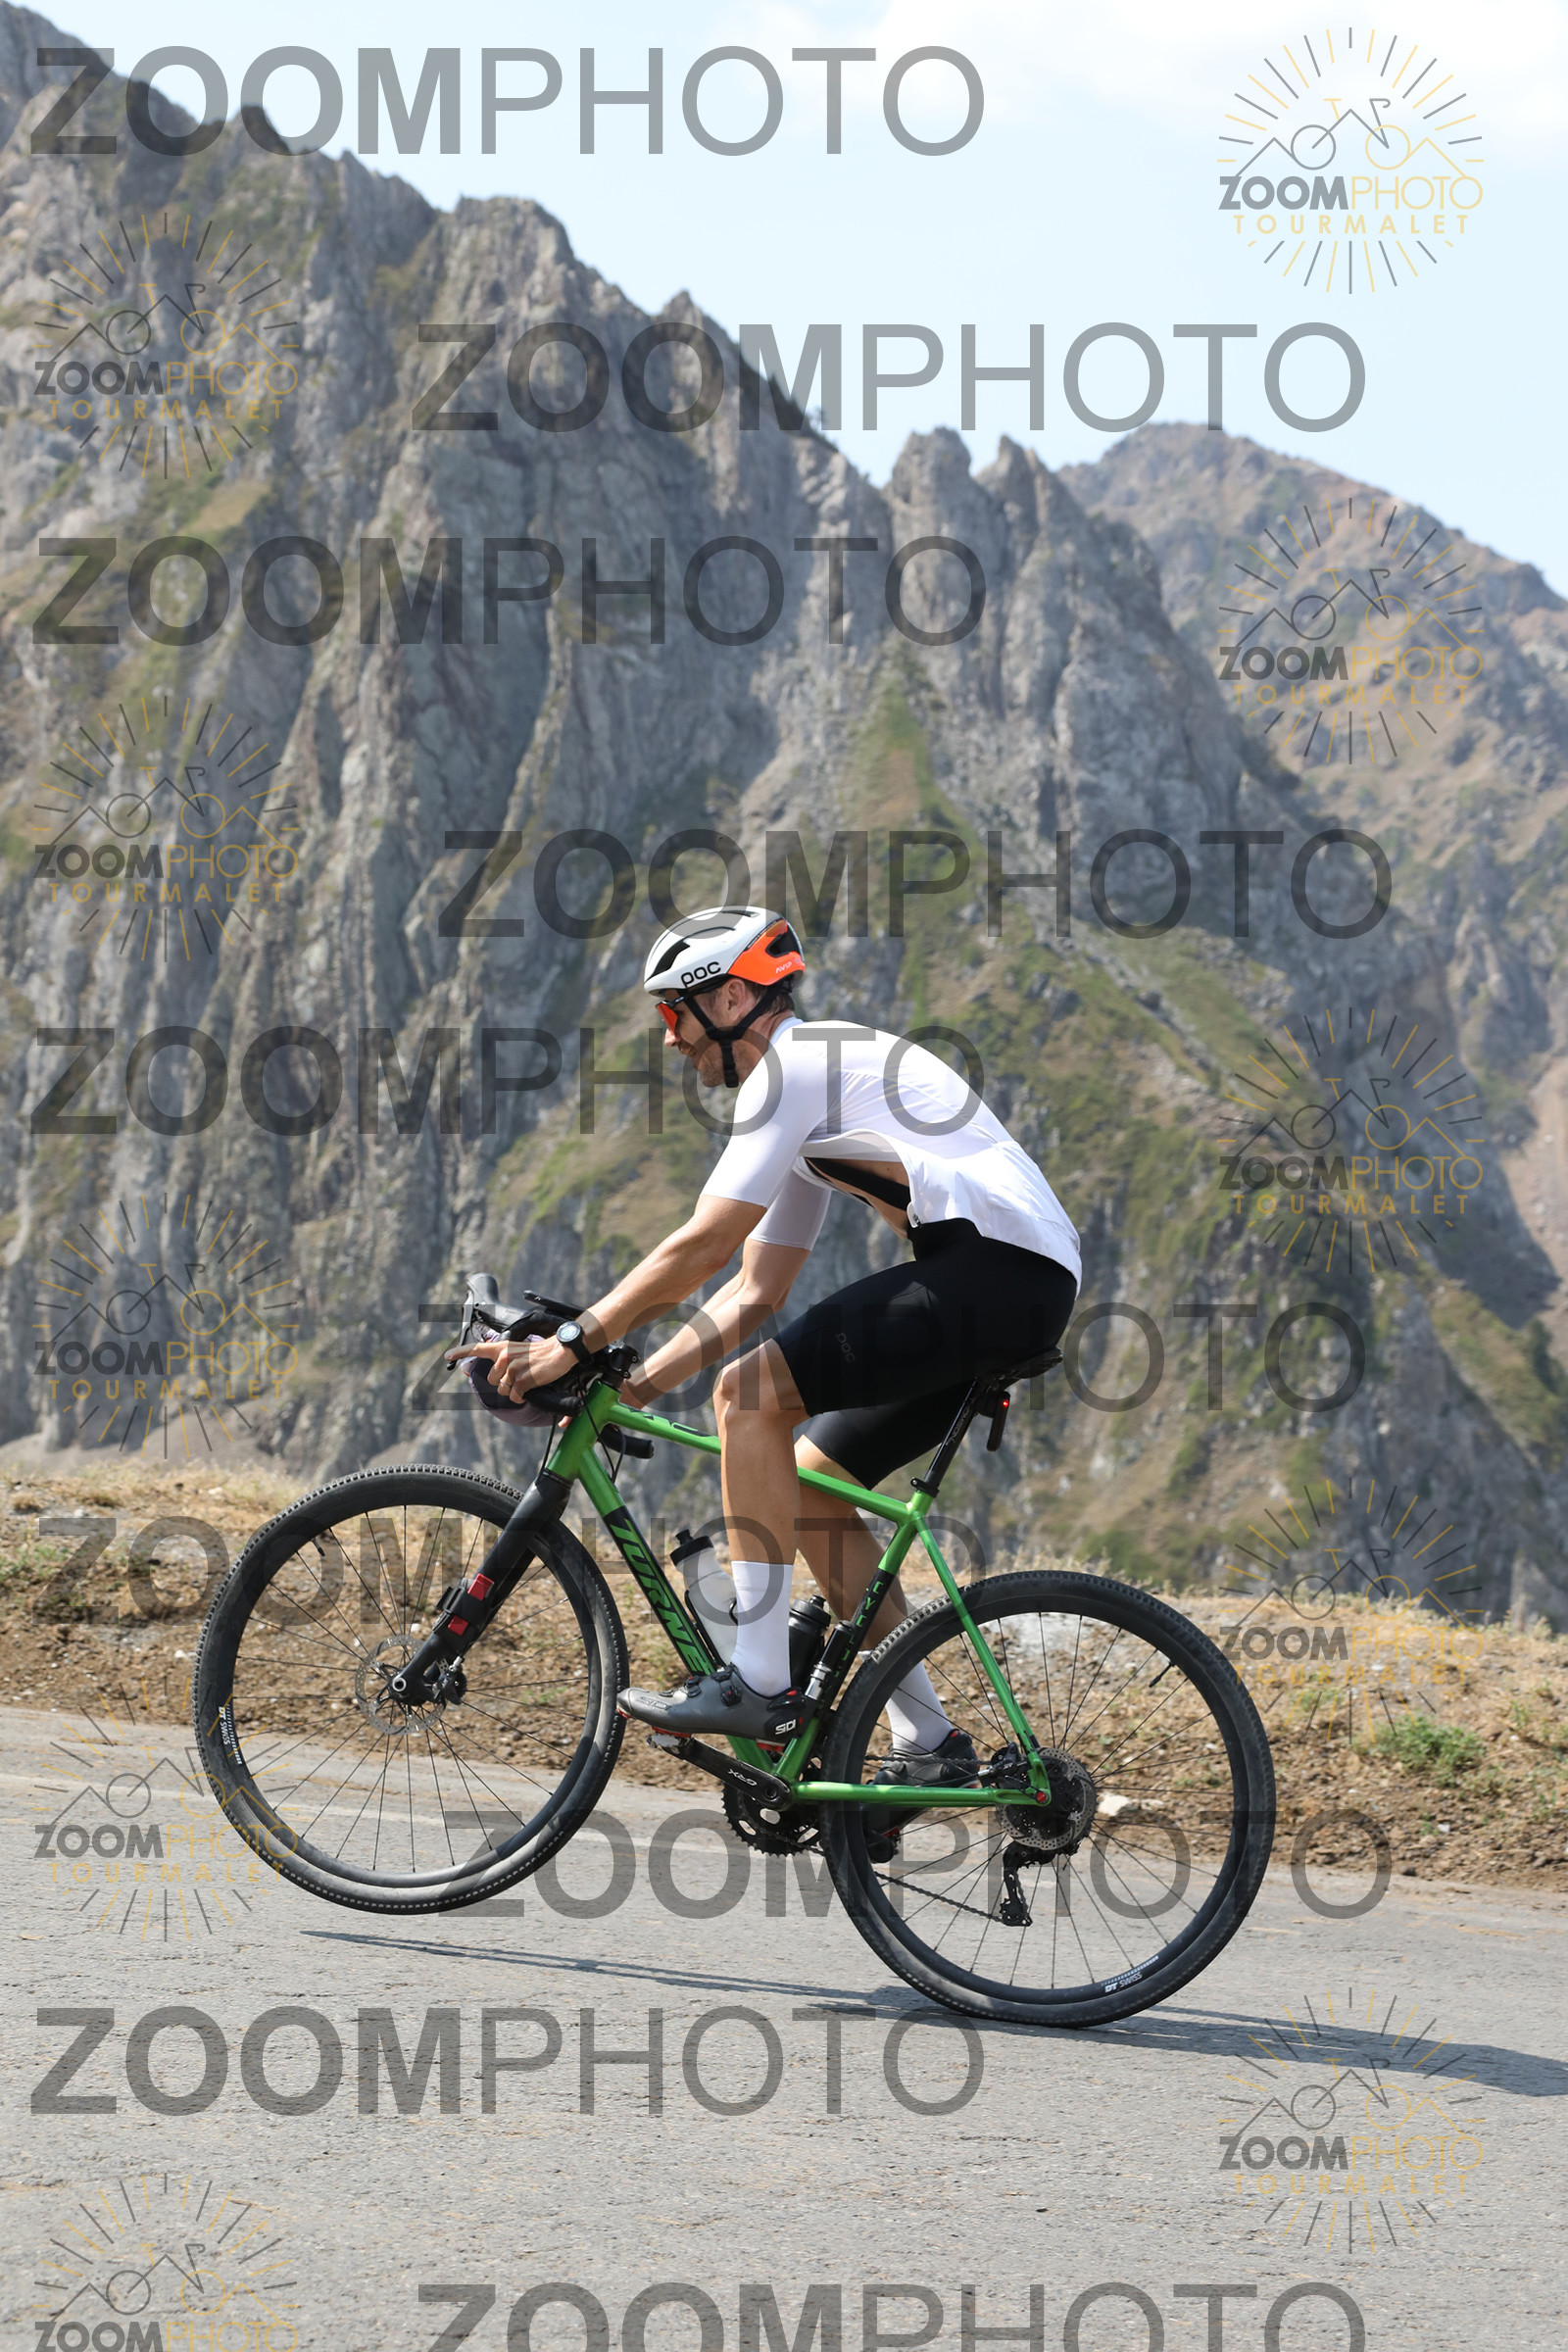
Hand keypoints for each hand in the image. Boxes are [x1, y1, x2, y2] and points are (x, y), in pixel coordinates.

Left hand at [448, 1335, 570, 1401]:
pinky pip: (514, 1396)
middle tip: (519, 1376)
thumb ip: (503, 1359)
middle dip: (503, 1383)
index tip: (447, 1356)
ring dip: (513, 1391)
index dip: (460, 1353)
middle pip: (492, 1381)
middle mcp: (504, 1356)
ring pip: (503, 1390)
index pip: (477, 1348)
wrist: (561, 1351)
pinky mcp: (522, 1379)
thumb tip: (494, 1375)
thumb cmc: (542, 1352)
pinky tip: (529, 1390)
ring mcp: (513, 1368)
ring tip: (526, 1381)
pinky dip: (521, 1397)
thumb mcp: (519, 1350)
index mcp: (502, 1347)